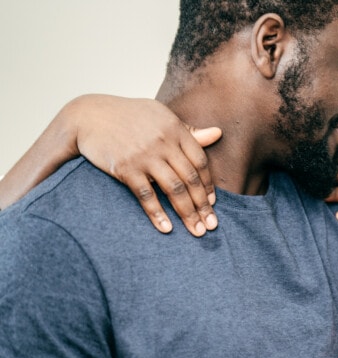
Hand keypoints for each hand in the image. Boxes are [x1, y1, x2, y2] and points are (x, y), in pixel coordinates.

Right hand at [72, 95, 221, 235]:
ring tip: (196, 231)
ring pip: (174, 189)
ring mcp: (145, 155)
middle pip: (191, 179)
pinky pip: (146, 195)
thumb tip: (218, 134)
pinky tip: (167, 228)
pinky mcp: (126, 167)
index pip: (200, 161)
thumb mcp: (161, 116)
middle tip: (211, 225)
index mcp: (175, 129)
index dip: (208, 184)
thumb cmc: (129, 116)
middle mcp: (164, 142)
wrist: (88, 115)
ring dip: (187, 213)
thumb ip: (189, 130)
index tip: (212, 203)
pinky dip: (157, 214)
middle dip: (203, 205)